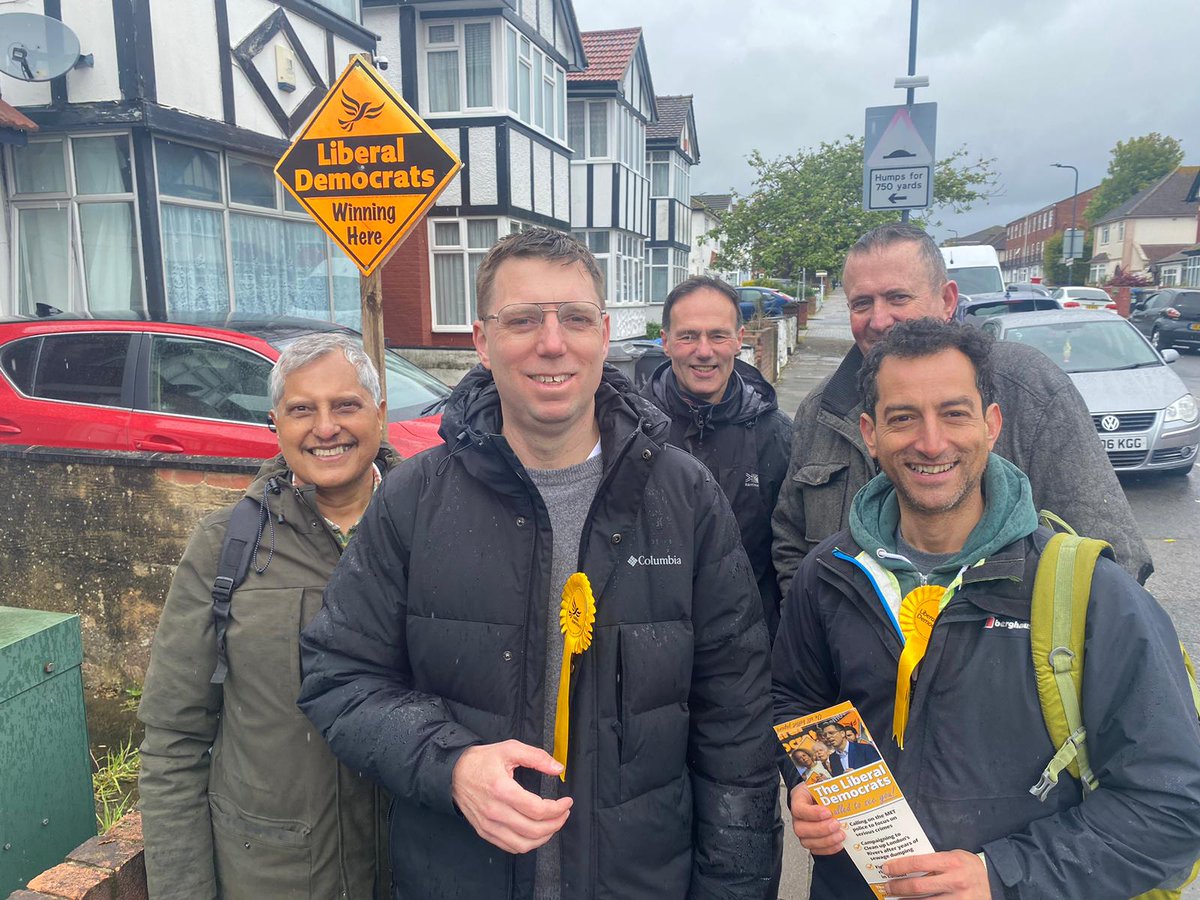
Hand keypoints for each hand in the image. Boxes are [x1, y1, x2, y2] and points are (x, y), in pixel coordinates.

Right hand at [451, 740, 572, 853]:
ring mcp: (488, 825)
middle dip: (556, 823)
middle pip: (534, 830)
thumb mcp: (510, 749)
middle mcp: (495, 812)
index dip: (558, 808)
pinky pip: (511, 847)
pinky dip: (528, 843)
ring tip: (553, 823)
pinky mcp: (485, 832)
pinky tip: (535, 832)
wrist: (454, 773)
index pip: (537, 809)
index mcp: (502, 790)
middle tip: (564, 812)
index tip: (567, 802)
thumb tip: (558, 768)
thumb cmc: (482, 760)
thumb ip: (536, 757)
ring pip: (524, 844)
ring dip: (544, 837)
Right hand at [788, 784, 844, 854]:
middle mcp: (798, 817)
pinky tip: (839, 844)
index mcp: (799, 799)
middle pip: (801, 828)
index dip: (812, 813)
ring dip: (826, 841)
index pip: (799, 808)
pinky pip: (816, 850)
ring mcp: (804, 830)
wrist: (820, 797)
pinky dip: (828, 849)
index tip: (827, 812)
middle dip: (820, 829)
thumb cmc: (820, 790)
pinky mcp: (811, 840)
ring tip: (840, 835)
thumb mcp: (822, 783)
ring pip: (807, 841)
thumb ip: (830, 785)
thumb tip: (846, 781)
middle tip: (836, 824)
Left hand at [881, 850, 989, 897]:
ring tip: (896, 897)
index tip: (886, 868)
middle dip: (898, 888)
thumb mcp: (954, 856)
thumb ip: (934, 860)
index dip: (898, 866)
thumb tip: (906, 865)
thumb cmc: (969, 866)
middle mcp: (955, 881)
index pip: (917, 863)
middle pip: (917, 887)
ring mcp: (959, 899)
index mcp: (951, 862)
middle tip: (887, 887)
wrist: (994, 881)